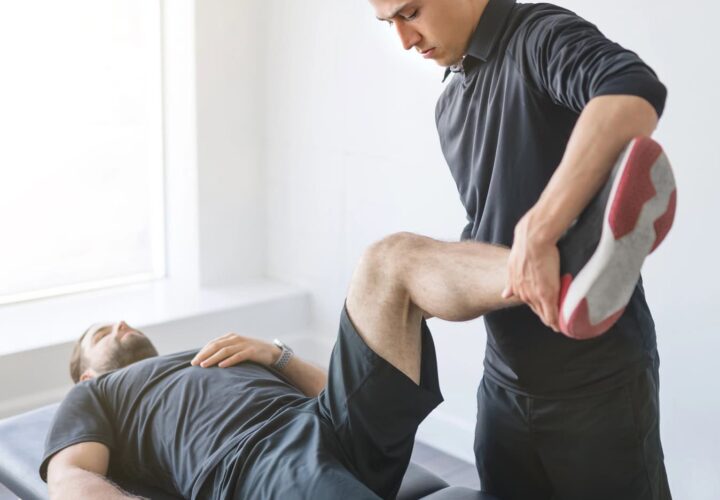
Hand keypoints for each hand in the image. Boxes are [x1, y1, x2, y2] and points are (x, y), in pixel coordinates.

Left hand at [190, 333, 277, 367]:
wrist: (271, 352)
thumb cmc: (251, 352)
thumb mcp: (236, 348)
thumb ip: (225, 350)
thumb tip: (207, 360)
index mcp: (230, 337)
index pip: (212, 344)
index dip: (202, 352)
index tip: (193, 361)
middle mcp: (235, 339)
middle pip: (216, 346)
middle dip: (204, 355)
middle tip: (194, 364)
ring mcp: (243, 344)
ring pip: (225, 351)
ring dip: (213, 358)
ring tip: (204, 365)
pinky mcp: (251, 351)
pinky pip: (238, 356)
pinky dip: (229, 361)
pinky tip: (221, 366)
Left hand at [501, 214, 560, 331]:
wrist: (533, 241)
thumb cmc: (526, 247)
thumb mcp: (513, 266)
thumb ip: (511, 283)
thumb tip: (505, 294)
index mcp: (516, 287)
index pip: (528, 303)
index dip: (537, 308)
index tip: (544, 312)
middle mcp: (523, 294)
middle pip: (535, 310)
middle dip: (544, 315)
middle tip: (554, 320)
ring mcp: (534, 295)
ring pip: (543, 313)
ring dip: (551, 319)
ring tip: (559, 324)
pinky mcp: (546, 295)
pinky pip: (552, 314)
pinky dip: (556, 322)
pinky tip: (561, 327)